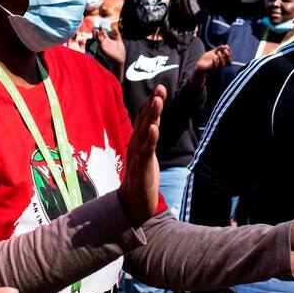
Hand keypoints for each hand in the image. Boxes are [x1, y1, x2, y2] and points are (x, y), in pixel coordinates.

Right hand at [95, 27, 125, 66]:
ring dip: (97, 35)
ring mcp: (104, 46)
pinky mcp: (104, 50)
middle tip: (97, 25)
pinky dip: (99, 42)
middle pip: (100, 35)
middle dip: (98, 31)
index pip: (103, 33)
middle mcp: (105, 43)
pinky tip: (99, 38)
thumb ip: (117, 34)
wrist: (121, 59)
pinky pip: (100, 45)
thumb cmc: (120, 51)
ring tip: (96, 30)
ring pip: (99, 40)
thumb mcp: (119, 40)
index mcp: (108, 40)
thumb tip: (114, 28)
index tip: (100, 24)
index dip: (102, 29)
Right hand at [118, 86, 164, 227]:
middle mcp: (136, 146)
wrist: (133, 205)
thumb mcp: (147, 155)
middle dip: (152, 104)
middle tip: (160, 88)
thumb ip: (149, 139)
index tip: (160, 88)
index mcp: (138, 142)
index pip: (144, 119)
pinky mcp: (142, 168)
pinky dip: (150, 139)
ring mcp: (138, 156)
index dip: (151, 103)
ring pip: (144, 133)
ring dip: (151, 116)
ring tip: (157, 102)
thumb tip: (153, 123)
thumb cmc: (142, 179)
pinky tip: (154, 129)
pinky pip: (146, 151)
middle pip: (144, 121)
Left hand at [193, 45, 231, 83]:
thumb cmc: (207, 59)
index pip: (229, 57)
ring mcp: (217, 67)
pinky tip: (213, 58)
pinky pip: (215, 66)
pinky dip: (215, 62)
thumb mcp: (213, 52)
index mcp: (222, 60)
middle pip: (229, 61)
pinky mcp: (211, 68)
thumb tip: (224, 46)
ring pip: (222, 64)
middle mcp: (221, 64)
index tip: (226, 45)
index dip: (229, 51)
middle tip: (224, 50)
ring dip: (221, 57)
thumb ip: (218, 49)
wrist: (200, 64)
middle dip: (228, 55)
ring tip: (218, 52)